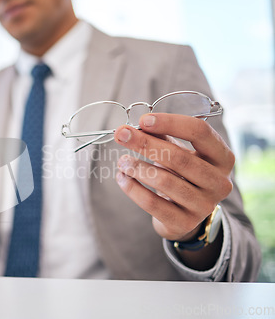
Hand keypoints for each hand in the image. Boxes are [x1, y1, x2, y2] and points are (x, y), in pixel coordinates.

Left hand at [113, 113, 233, 243]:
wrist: (184, 214)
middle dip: (145, 143)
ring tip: (122, 160)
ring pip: (164, 181)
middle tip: (121, 134)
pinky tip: (122, 177)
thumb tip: (136, 126)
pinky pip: (153, 203)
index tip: (143, 120)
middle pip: (179, 157)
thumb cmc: (181, 174)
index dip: (170, 123)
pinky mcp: (184, 223)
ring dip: (137, 167)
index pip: (199, 132)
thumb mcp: (179, 152)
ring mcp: (204, 205)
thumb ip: (162, 136)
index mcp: (222, 157)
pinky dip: (132, 188)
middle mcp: (219, 182)